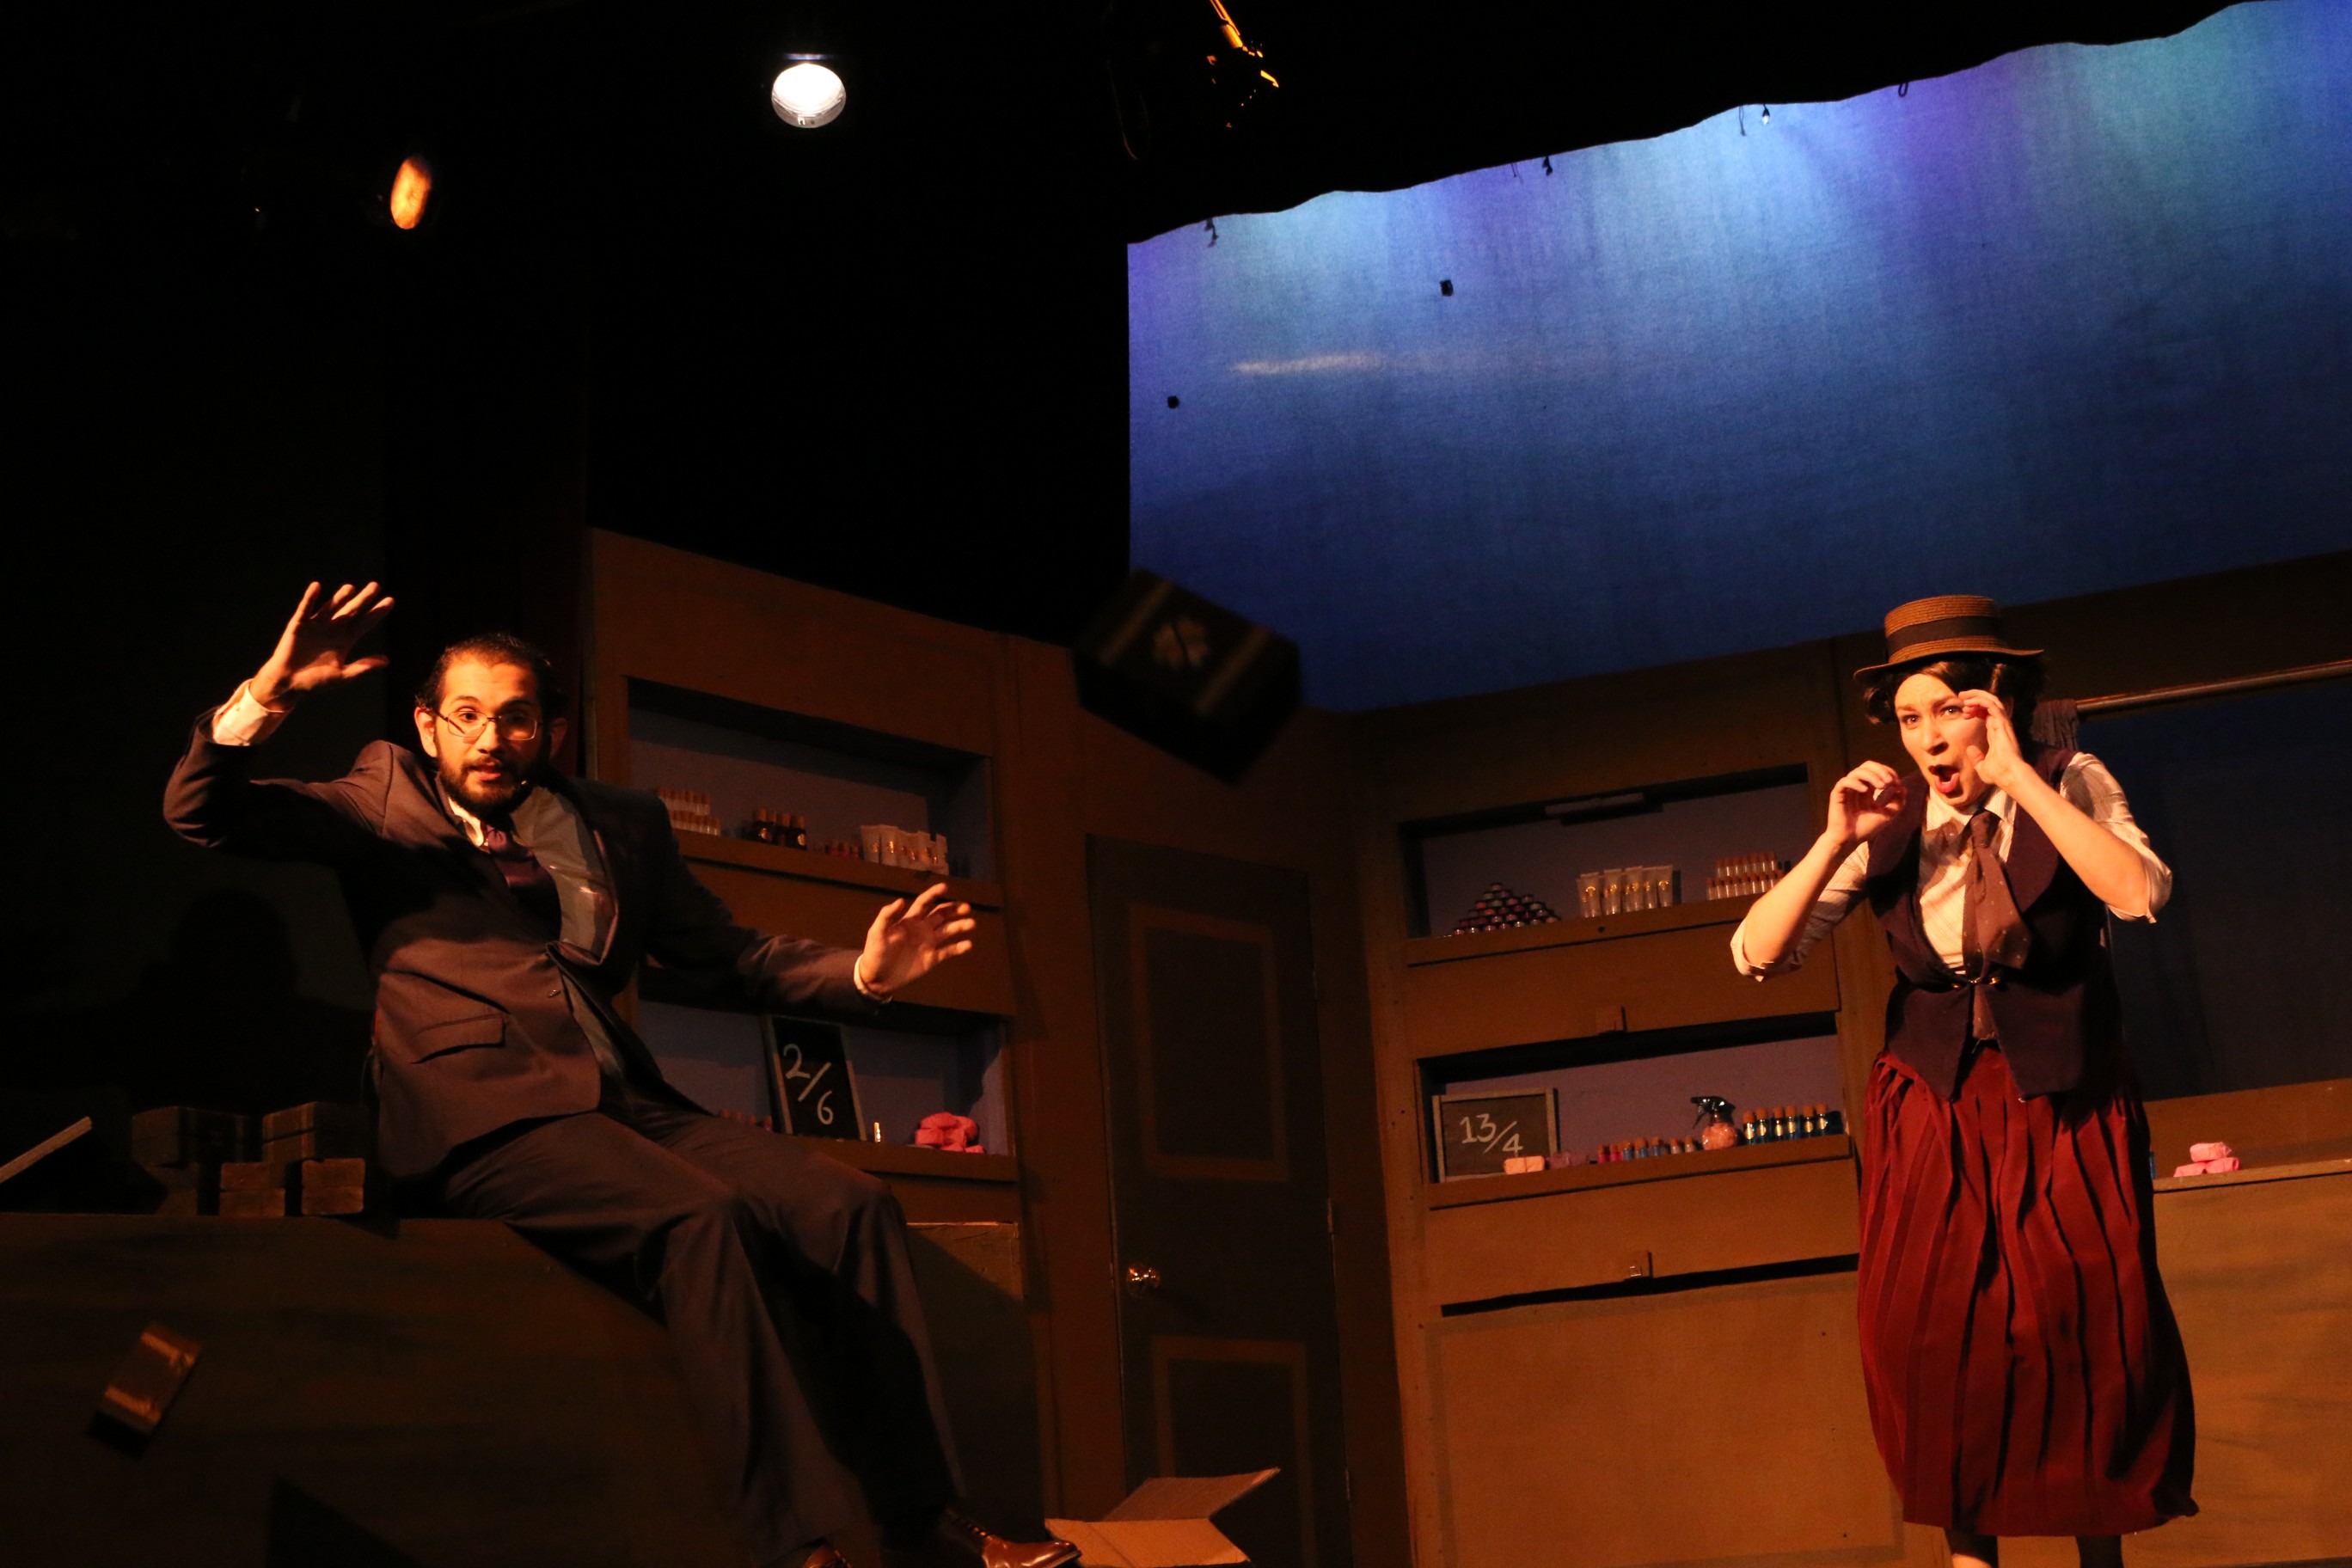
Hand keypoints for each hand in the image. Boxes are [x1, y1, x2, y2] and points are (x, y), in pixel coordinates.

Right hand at [251, 581, 394, 708]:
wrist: (288, 684)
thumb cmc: (315, 682)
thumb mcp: (343, 675)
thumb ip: (362, 667)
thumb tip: (387, 660)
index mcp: (345, 640)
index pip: (364, 623)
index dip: (377, 612)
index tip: (390, 600)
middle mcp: (333, 629)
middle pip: (351, 611)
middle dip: (363, 599)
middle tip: (375, 585)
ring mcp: (316, 626)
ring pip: (331, 607)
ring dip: (340, 597)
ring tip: (351, 588)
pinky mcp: (298, 625)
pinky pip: (305, 609)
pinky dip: (310, 598)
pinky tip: (316, 586)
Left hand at [855, 883, 976, 998]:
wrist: (877, 978)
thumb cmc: (875, 953)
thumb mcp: (876, 933)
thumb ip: (886, 916)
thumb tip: (901, 900)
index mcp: (909, 921)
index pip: (924, 903)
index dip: (934, 894)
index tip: (945, 887)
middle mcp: (922, 929)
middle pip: (941, 915)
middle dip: (954, 909)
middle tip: (966, 907)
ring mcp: (928, 944)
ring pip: (948, 931)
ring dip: (960, 926)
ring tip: (971, 923)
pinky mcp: (932, 959)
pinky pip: (948, 951)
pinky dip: (959, 948)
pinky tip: (968, 944)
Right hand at [1826, 760, 1906, 847]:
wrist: (1850, 841)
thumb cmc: (1866, 829)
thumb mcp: (1887, 815)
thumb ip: (1897, 803)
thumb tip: (1903, 788)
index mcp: (1868, 789)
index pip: (1878, 772)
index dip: (1889, 773)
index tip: (1897, 784)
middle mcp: (1857, 786)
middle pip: (1867, 766)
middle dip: (1880, 770)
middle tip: (1890, 781)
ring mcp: (1847, 789)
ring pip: (1857, 772)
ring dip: (1872, 776)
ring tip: (1882, 786)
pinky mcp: (1837, 794)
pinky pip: (1845, 782)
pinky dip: (1856, 783)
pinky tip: (1865, 790)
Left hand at [1957, 689, 2025, 791]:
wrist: (2008, 775)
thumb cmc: (1999, 774)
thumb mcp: (1982, 767)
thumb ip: (1977, 758)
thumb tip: (1970, 750)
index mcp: (1996, 733)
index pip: (1987, 714)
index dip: (1976, 709)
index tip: (1964, 712)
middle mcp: (2000, 726)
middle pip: (1990, 704)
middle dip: (1975, 697)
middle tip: (1961, 696)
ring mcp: (2003, 724)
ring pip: (1992, 702)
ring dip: (1977, 696)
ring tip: (1963, 698)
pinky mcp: (2003, 725)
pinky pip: (1992, 707)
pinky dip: (1980, 701)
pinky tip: (1969, 704)